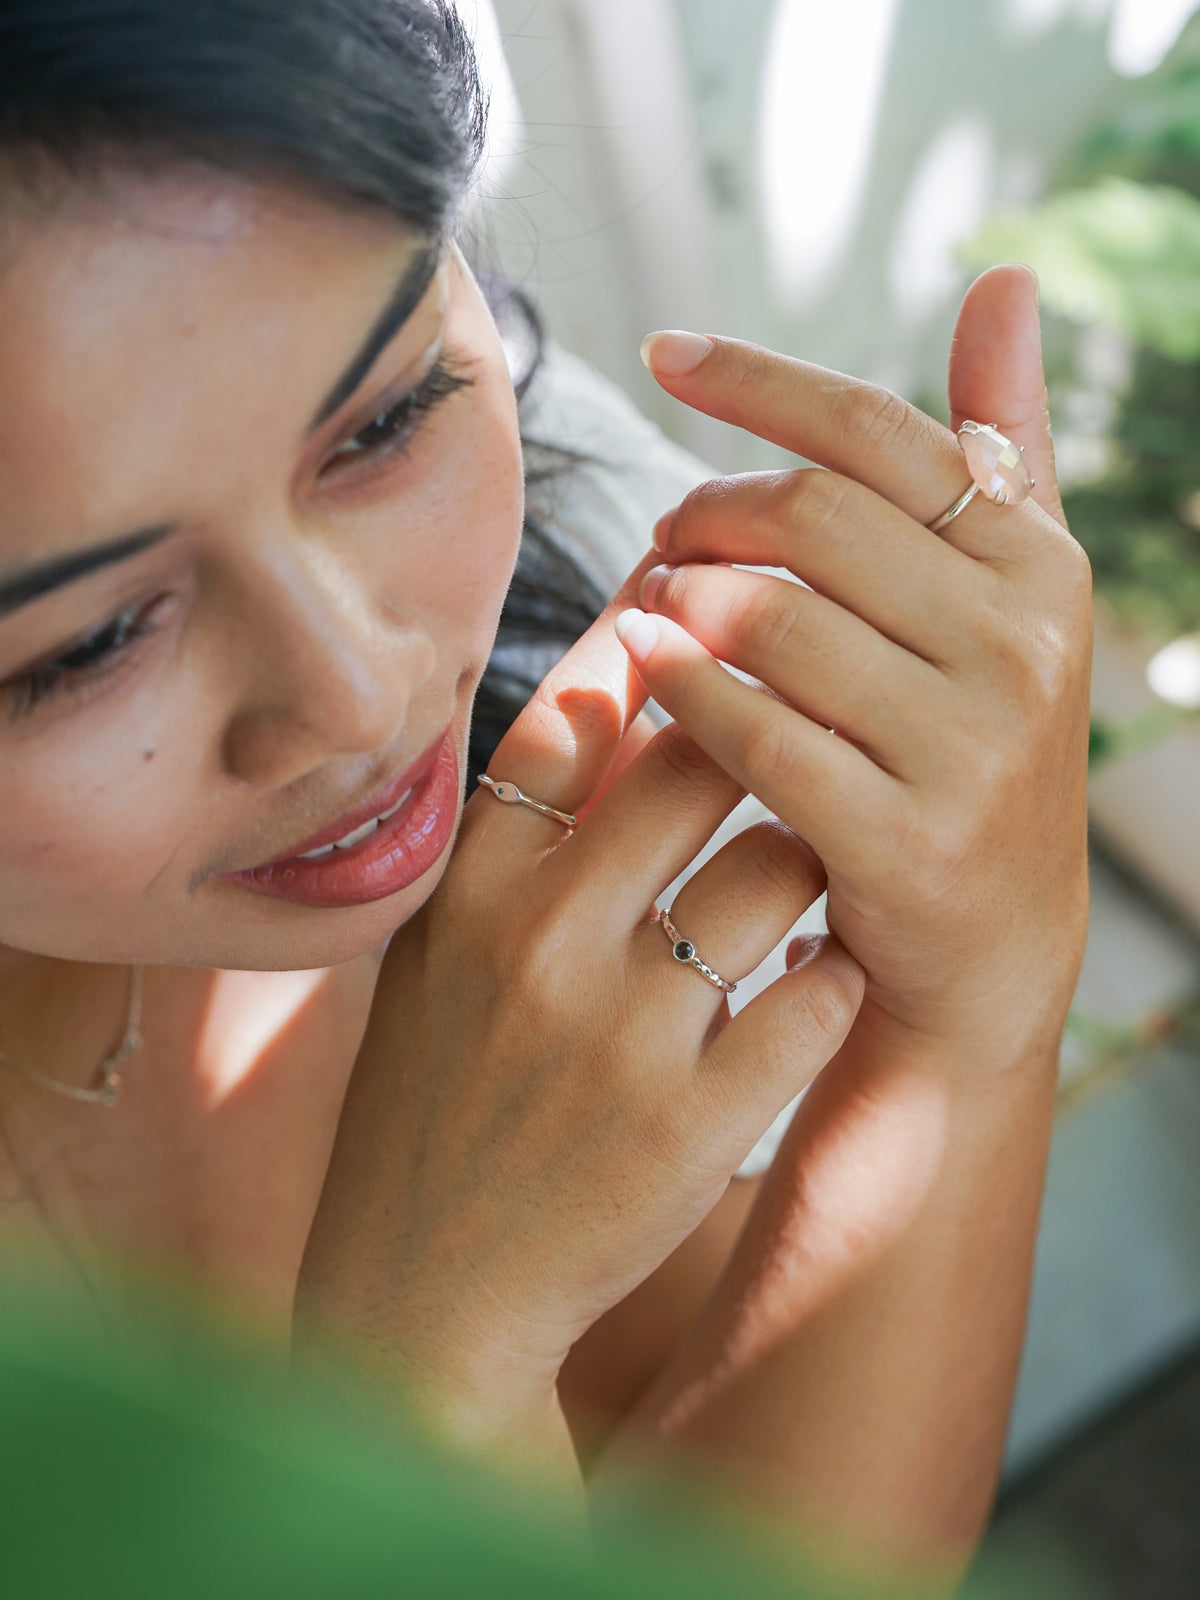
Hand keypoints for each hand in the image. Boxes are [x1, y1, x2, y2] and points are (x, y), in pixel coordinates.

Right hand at [297, 558, 863, 1442]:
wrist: (430, 1291)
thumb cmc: (436, 1101)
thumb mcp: (434, 955)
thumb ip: (508, 835)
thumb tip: (605, 689)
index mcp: (470, 892)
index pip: (574, 714)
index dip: (648, 640)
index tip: (695, 607)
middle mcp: (542, 943)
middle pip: (698, 760)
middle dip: (758, 735)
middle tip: (786, 742)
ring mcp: (623, 1033)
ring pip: (780, 863)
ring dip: (807, 858)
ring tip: (793, 878)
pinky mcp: (696, 1122)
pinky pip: (816, 993)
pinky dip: (826, 974)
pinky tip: (806, 981)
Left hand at [618, 266, 1091, 1056]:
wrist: (986, 944)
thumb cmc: (968, 745)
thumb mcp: (1003, 596)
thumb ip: (997, 446)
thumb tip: (1004, 278)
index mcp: (1038, 564)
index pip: (878, 430)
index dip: (757, 380)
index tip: (661, 348)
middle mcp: (1023, 643)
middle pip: (811, 518)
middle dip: (706, 510)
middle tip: (660, 532)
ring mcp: (971, 745)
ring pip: (775, 619)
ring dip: (683, 598)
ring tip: (649, 602)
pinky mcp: (906, 838)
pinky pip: (757, 733)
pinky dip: (683, 689)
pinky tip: (641, 662)